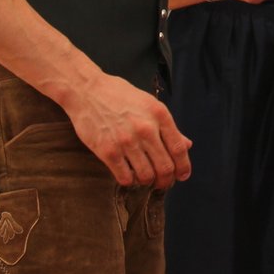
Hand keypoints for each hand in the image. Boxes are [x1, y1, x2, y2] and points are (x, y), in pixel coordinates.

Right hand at [62, 73, 191, 188]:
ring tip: (145, 178)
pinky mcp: (108, 151)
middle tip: (163, 182)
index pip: (179, 149)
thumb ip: (168, 126)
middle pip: (165, 167)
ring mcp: (126, 141)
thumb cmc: (120, 96)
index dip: (183, 167)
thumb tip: (187, 145)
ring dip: (148, 181)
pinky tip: (128, 175)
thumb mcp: (149, 104)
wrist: (87, 91)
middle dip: (167, 180)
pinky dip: (130, 181)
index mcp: (159, 115)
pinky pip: (125, 177)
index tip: (182, 175)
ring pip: (146, 175)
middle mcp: (146, 129)